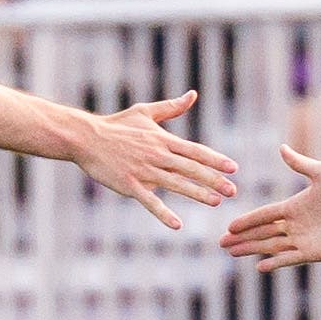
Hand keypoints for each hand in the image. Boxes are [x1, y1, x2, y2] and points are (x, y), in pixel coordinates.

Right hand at [71, 89, 237, 229]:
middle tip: (233, 190)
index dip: (215, 160)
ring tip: (216, 202)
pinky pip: (150, 201)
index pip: (195, 150)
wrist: (87, 138)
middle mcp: (157, 155)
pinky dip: (163, 213)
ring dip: (197, 194)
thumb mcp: (145, 112)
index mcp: (162, 139)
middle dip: (213, 180)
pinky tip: (177, 225)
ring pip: (176, 184)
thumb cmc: (117, 125)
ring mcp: (144, 171)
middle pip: (191, 168)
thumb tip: (193, 95)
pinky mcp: (130, 185)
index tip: (233, 168)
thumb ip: (171, 107)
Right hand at [221, 142, 320, 267]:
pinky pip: (288, 258)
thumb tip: (281, 147)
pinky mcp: (313, 253)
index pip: (264, 215)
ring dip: (251, 250)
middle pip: (262, 233)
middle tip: (222, 244)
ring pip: (270, 246)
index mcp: (294, 206)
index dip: (247, 221)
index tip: (229, 226)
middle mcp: (295, 224)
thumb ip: (299, 164)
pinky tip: (259, 266)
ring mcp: (303, 240)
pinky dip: (274, 262)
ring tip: (232, 254)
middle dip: (242, 238)